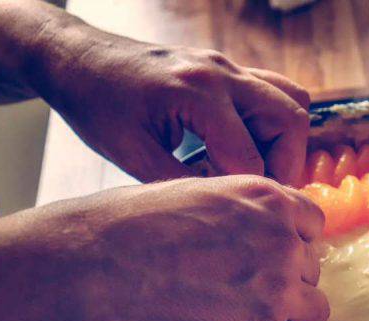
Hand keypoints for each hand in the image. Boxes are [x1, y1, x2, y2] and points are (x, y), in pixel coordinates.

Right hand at [0, 176, 327, 320]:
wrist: (99, 268)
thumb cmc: (129, 228)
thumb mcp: (198, 195)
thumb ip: (242, 214)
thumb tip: (253, 238)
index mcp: (268, 198)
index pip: (312, 224)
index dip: (292, 244)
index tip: (268, 258)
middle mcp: (283, 240)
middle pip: (313, 269)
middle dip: (286, 281)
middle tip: (242, 293)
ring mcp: (278, 287)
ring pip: (314, 310)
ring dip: (286, 317)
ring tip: (241, 319)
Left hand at [34, 26, 310, 184]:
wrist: (77, 57)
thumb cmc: (95, 103)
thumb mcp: (132, 155)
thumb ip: (183, 183)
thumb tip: (224, 209)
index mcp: (196, 94)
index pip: (250, 157)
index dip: (249, 193)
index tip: (240, 214)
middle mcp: (220, 73)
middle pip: (291, 120)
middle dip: (286, 165)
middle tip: (264, 194)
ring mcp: (226, 65)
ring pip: (290, 99)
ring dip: (285, 140)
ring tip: (258, 169)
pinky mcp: (224, 67)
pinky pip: (272, 90)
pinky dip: (271, 122)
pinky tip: (245, 144)